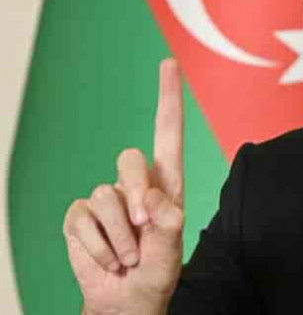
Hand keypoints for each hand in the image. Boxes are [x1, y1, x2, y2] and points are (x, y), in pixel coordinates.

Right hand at [63, 59, 184, 314]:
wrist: (126, 300)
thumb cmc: (155, 273)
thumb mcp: (171, 253)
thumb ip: (169, 226)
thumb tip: (154, 200)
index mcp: (166, 184)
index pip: (168, 134)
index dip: (168, 98)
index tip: (169, 63)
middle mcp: (137, 185)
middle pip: (130, 159)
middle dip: (136, 193)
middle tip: (145, 229)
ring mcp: (106, 199)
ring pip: (106, 198)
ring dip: (120, 237)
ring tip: (130, 259)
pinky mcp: (80, 216)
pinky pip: (81, 219)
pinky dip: (97, 247)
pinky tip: (108, 260)